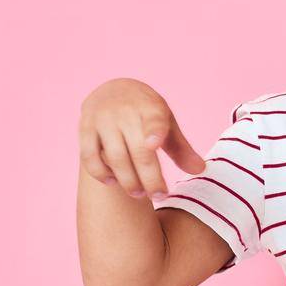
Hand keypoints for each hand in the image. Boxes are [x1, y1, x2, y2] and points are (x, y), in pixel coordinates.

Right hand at [79, 79, 204, 198]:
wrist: (113, 90)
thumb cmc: (146, 113)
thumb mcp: (167, 123)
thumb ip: (181, 148)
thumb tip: (200, 171)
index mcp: (151, 108)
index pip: (154, 121)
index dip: (154, 132)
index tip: (153, 145)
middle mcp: (125, 112)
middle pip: (138, 150)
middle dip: (149, 177)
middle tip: (159, 196)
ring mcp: (103, 120)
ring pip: (115, 156)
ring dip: (127, 180)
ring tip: (139, 194)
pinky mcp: (85, 128)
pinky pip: (89, 155)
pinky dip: (100, 172)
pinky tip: (112, 182)